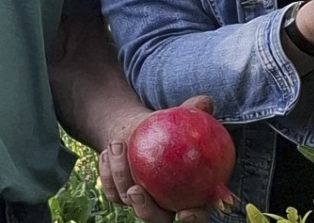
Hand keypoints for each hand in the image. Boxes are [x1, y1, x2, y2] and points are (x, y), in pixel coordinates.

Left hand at [97, 95, 226, 222]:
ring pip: (129, 200)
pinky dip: (107, 172)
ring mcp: (142, 201)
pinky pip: (111, 190)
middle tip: (135, 191)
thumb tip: (205, 102)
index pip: (197, 213)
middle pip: (157, 220)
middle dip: (145, 210)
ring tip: (117, 145)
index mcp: (190, 193)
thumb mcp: (182, 116)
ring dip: (120, 175)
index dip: (194, 218)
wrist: (141, 129)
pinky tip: (108, 152)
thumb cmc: (169, 126)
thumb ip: (196, 111)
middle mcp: (165, 203)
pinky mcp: (120, 195)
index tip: (186, 213)